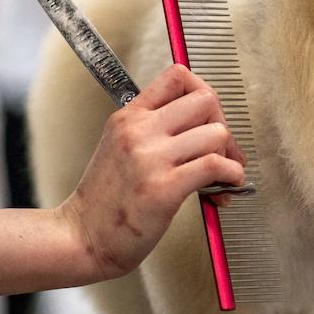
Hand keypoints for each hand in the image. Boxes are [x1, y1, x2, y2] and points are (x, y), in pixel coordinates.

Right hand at [58, 65, 245, 280]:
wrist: (82, 238)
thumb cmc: (106, 200)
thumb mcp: (119, 146)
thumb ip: (154, 128)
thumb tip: (205, 123)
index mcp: (129, 116)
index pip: (178, 75)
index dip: (203, 93)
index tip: (208, 119)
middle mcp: (139, 131)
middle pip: (206, 100)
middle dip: (221, 125)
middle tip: (220, 151)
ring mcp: (150, 158)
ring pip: (216, 133)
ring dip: (227, 156)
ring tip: (220, 176)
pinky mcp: (163, 188)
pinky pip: (214, 166)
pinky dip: (231, 175)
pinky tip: (224, 187)